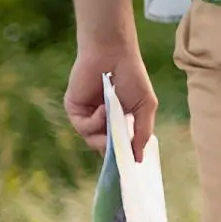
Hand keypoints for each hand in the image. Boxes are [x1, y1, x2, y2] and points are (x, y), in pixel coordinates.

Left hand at [64, 44, 156, 163]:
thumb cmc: (133, 76)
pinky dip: (95, 122)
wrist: (113, 54)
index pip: (119, 146)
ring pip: (93, 140)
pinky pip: (83, 127)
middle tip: (120, 150)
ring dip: (104, 134)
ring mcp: (88, 116)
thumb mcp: (145, 105)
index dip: (123, 156)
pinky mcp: (75, 111)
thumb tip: (139, 158)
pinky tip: (104, 108)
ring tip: (113, 117)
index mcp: (119, 120)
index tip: (129, 167)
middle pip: (105, 148)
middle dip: (113, 151)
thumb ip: (143, 132)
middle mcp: (102, 121)